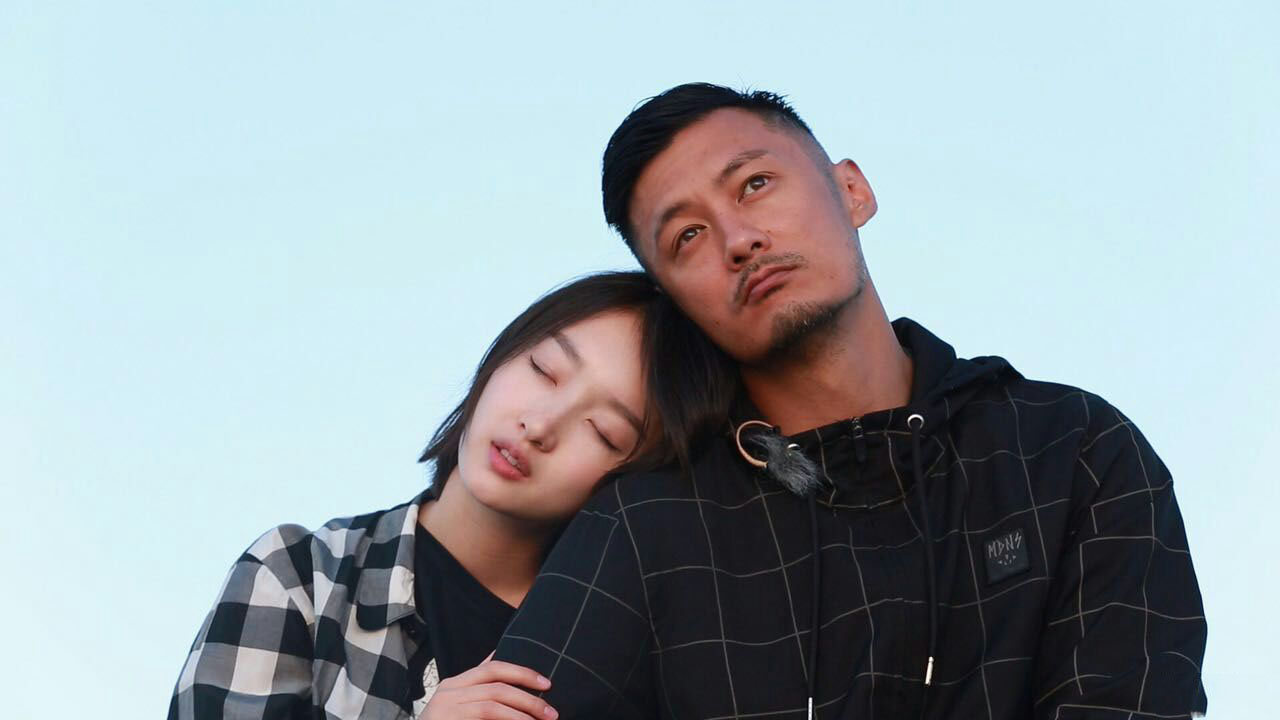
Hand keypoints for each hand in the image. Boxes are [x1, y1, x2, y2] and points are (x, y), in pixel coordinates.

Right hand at [420, 654, 557, 719]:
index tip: (546, 683)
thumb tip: (498, 653)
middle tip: (551, 711)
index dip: (522, 673)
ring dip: (523, 713)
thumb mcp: (459, 701)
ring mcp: (447, 707)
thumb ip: (478, 682)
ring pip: (493, 704)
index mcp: (455, 683)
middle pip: (497, 685)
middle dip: (528, 697)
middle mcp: (449, 691)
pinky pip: (486, 717)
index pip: (493, 668)